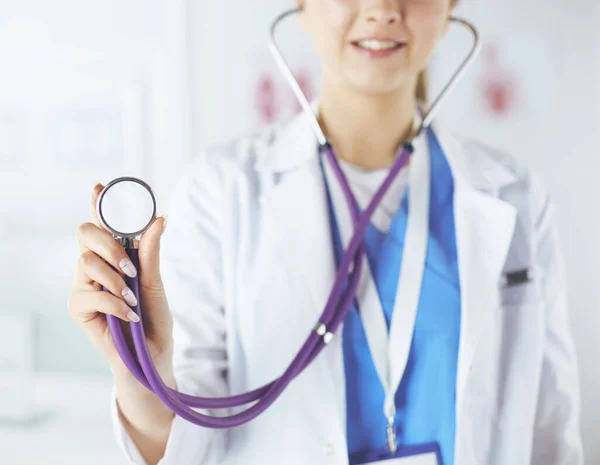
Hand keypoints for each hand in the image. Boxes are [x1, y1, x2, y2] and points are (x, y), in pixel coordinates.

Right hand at [68, 183, 172, 369]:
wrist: (152, 353)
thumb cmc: (153, 317)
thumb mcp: (155, 281)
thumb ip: (150, 251)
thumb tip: (160, 218)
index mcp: (114, 257)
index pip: (102, 226)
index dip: (98, 205)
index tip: (100, 187)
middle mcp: (95, 267)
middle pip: (85, 234)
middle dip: (109, 245)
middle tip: (130, 267)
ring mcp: (84, 286)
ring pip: (86, 262)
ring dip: (115, 280)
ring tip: (133, 297)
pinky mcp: (78, 308)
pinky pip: (91, 294)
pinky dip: (115, 303)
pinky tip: (129, 314)